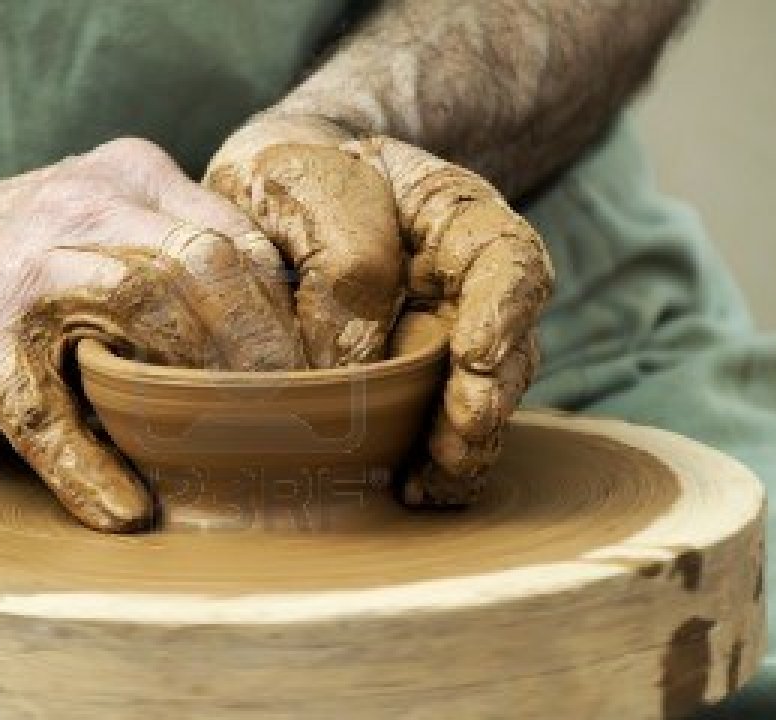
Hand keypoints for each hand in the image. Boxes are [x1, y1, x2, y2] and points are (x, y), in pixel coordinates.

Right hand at [0, 138, 305, 530]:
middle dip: (269, 350)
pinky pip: (47, 413)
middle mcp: (83, 208)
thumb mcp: (95, 231)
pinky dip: (90, 468)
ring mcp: (24, 273)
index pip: (243, 239)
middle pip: (210, 264)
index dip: (294, 316)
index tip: (327, 378)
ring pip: (143, 308)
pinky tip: (123, 512)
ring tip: (246, 456)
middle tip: (306, 424)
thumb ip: (175, 263)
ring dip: (204, 393)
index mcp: (128, 180)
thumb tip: (280, 351)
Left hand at [206, 112, 551, 503]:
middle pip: (507, 345)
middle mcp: (462, 286)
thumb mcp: (299, 180)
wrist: (267, 193)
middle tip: (461, 432)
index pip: (506, 257)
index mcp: (453, 218)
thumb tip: (350, 367)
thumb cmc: (288, 175)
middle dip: (489, 396)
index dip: (504, 307)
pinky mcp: (409, 388)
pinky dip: (434, 466)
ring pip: (481, 399)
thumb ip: (339, 256)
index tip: (475, 350)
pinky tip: (412, 489)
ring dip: (465, 443)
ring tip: (434, 476)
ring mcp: (441, 341)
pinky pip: (439, 431)